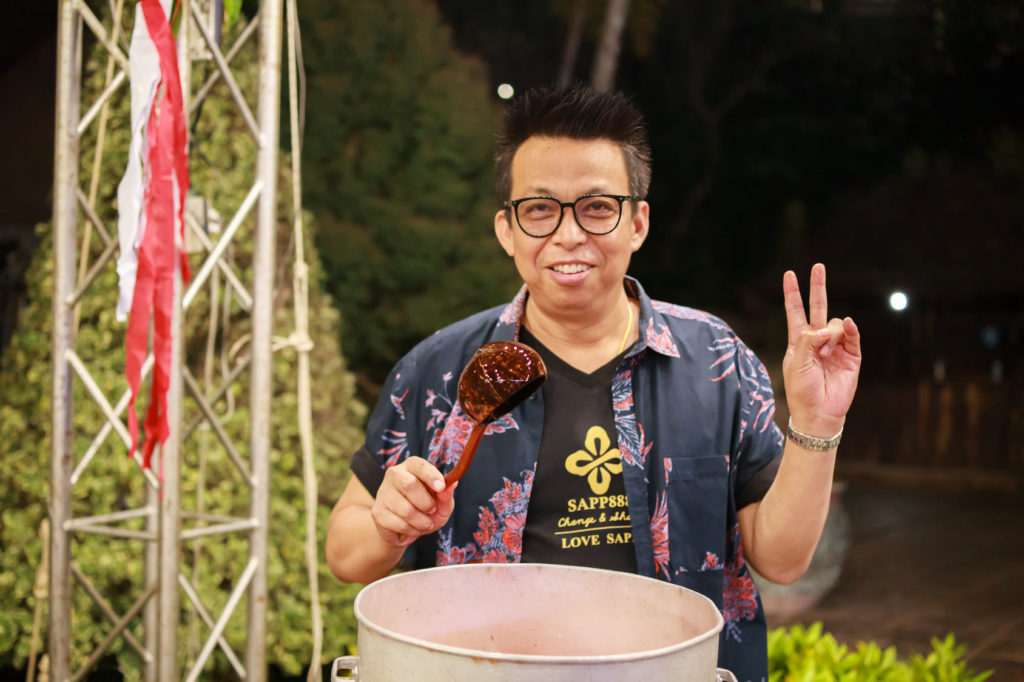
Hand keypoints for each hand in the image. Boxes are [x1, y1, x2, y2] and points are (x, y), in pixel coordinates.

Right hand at [371, 456, 456, 546]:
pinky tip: (412, 528)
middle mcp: (394, 475)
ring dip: (422, 522)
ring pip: (406, 509)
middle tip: (431, 510)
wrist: (403, 530)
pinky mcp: (377, 511)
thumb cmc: (425, 510)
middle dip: (426, 503)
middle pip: (409, 485)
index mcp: (411, 467)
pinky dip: (412, 530)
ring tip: (424, 524)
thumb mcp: (441, 504)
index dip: (431, 475)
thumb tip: (453, 483)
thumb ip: (446, 495)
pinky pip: (399, 524)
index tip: (441, 487)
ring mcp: (383, 493)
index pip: (419, 465)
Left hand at [782, 263, 861, 436]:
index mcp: (799, 341)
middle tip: (818, 266)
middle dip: (817, 287)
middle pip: (817, 307)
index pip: (795, 311)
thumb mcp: (795, 363)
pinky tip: (848, 326)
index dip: (793, 293)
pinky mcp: (851, 356)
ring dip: (830, 333)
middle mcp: (817, 340)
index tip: (789, 274)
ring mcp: (835, 346)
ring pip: (835, 324)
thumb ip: (807, 341)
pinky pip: (852, 336)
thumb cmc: (801, 390)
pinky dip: (850, 329)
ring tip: (826, 353)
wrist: (819, 412)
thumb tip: (827, 327)